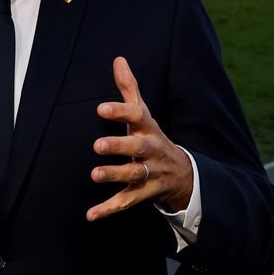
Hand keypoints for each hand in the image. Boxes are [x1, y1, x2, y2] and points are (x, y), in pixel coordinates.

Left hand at [87, 57, 194, 221]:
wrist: (183, 174)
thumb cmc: (153, 138)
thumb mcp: (145, 115)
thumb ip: (130, 89)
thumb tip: (118, 59)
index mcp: (148, 128)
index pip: (137, 117)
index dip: (120, 112)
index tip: (100, 108)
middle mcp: (150, 151)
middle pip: (138, 147)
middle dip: (120, 146)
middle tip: (98, 145)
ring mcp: (149, 173)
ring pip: (133, 175)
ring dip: (115, 175)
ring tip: (94, 175)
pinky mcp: (144, 194)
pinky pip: (126, 202)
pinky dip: (108, 209)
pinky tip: (90, 214)